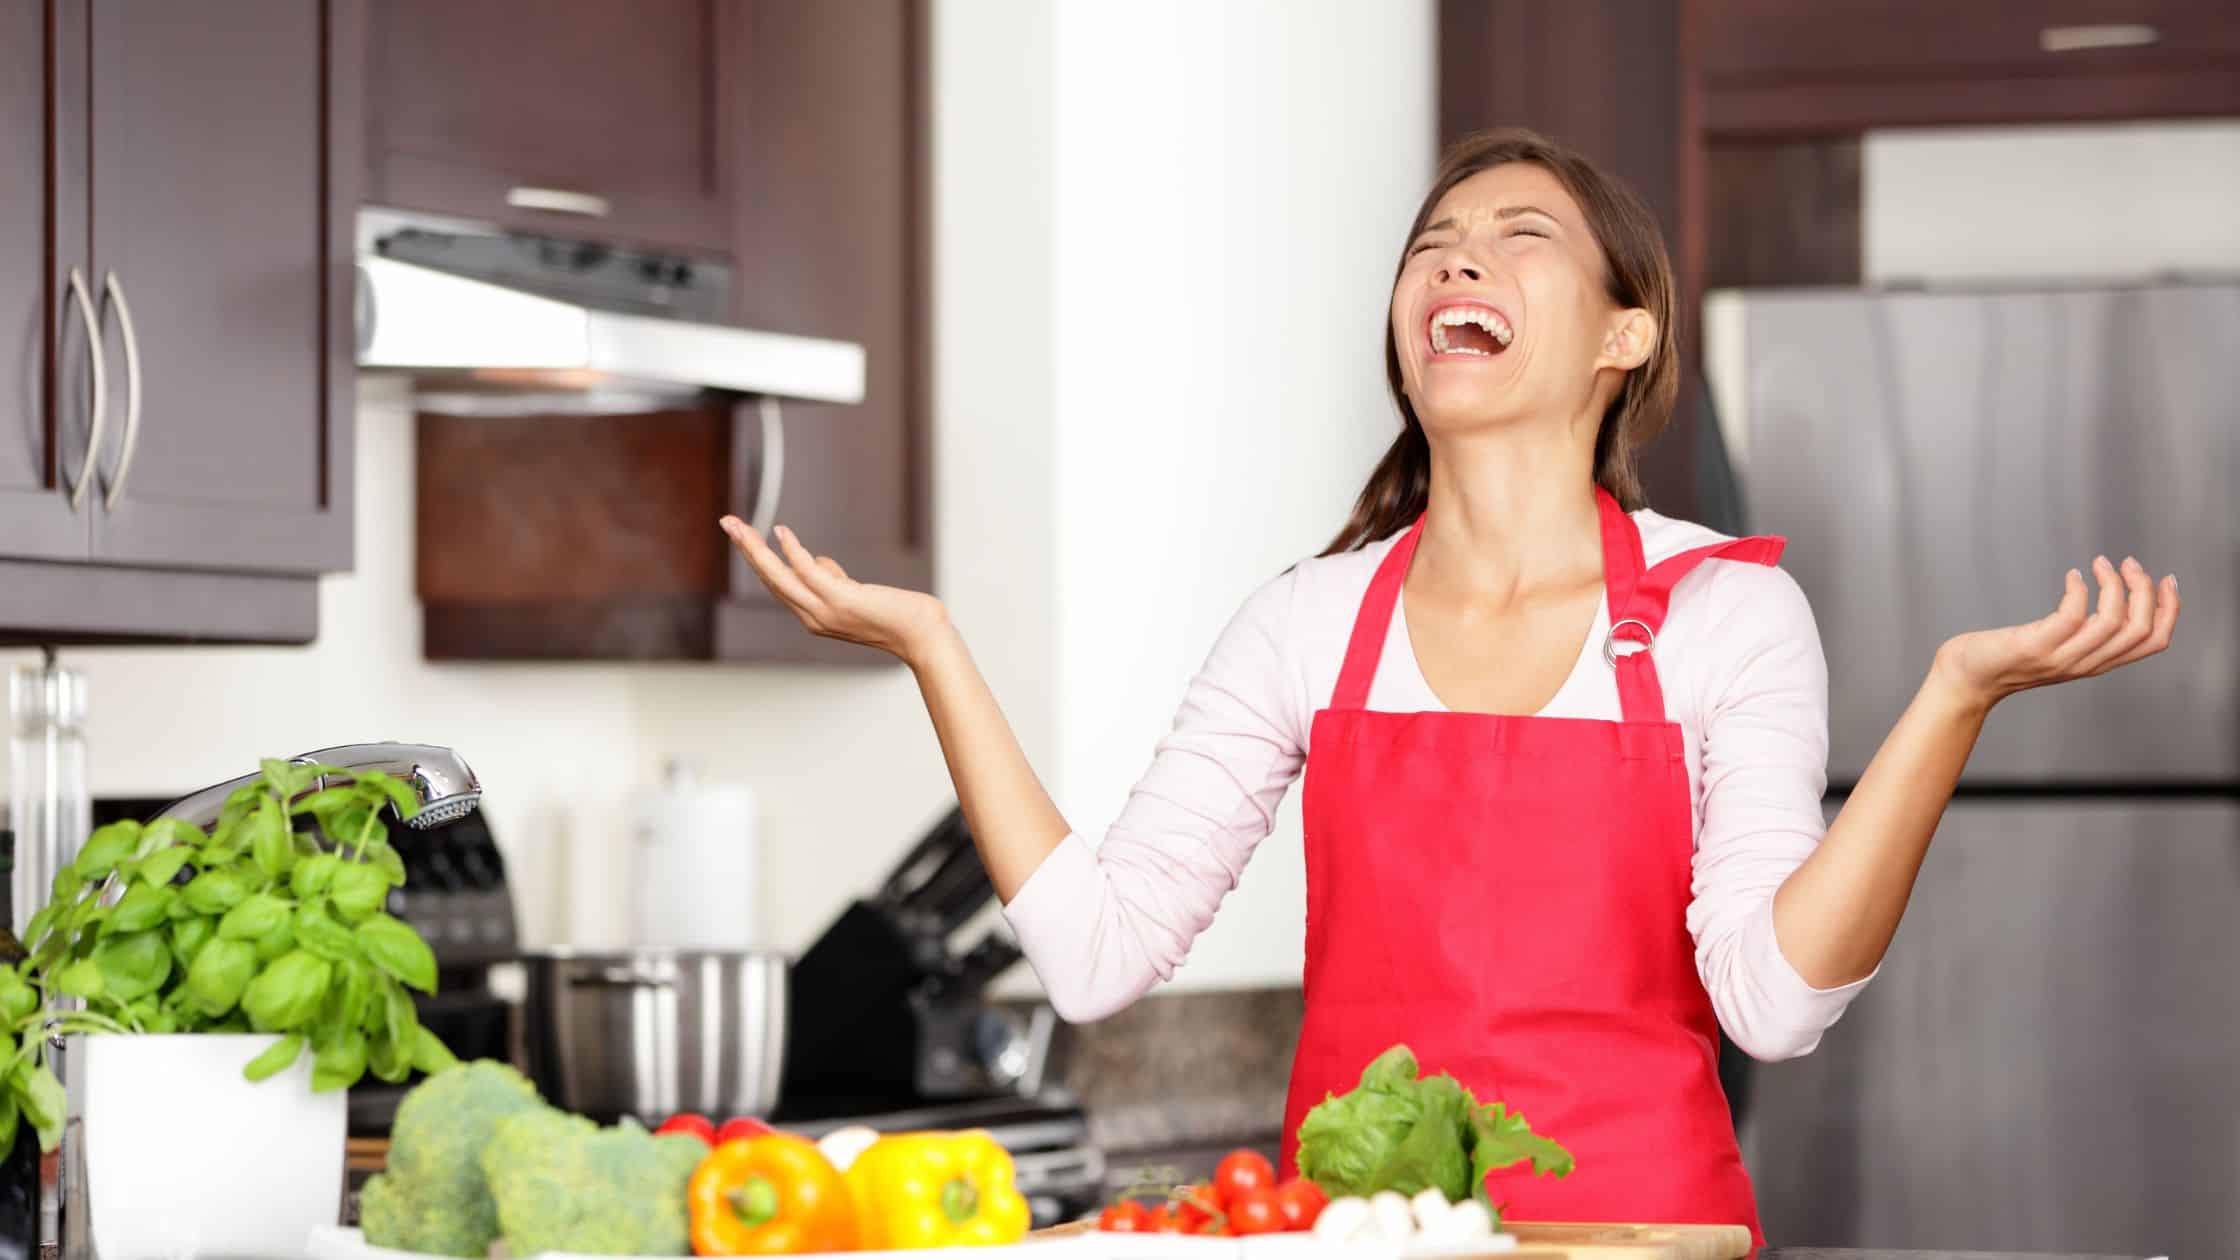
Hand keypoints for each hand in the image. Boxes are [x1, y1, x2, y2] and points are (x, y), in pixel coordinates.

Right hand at [720, 516, 950, 663]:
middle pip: (770, 578)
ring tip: (738, 526)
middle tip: (727, 522)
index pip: (778, 584)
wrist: (923, 636)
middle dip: (746, 549)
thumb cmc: (896, 615)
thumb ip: (834, 578)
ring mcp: (825, 610)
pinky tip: (781, 532)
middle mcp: (813, 617)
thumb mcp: (857, 594)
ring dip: (756, 549)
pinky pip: (808, 572)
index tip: (742, 535)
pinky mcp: (841, 600)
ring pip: (780, 576)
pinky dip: (792, 551)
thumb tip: (818, 560)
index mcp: (814, 616)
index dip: (757, 559)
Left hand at [1933, 555, 2178, 710]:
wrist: (1966, 680)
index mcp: (2097, 663)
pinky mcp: (2036, 647)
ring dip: (2115, 585)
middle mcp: (2085, 663)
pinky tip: (2072, 576)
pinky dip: (2079, 590)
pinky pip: (2072, 616)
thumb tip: (2113, 597)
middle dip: (2145, 591)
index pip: (2153, 642)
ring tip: (2102, 563)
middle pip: (2140, 629)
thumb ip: (2086, 632)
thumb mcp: (2060, 646)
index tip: (2167, 579)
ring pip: (2113, 622)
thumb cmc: (2007, 657)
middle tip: (2129, 564)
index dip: (2169, 610)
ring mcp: (2062, 657)